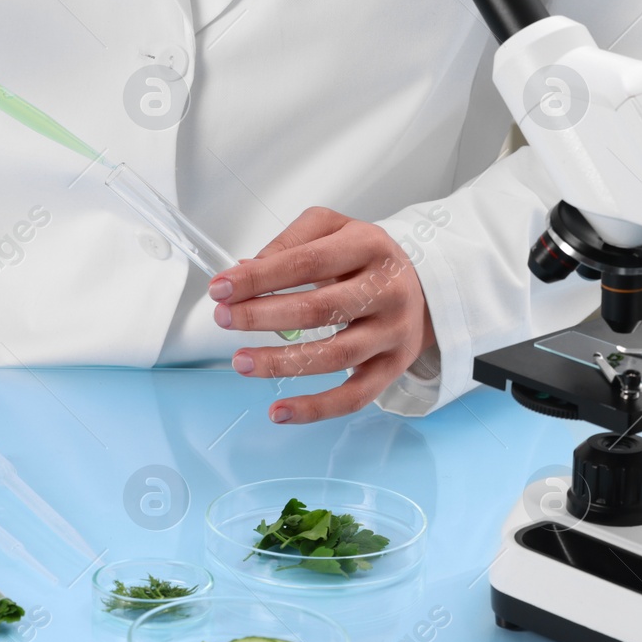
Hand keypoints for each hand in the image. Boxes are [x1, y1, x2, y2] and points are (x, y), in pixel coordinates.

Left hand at [208, 207, 435, 423]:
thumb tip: (244, 271)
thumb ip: (288, 243)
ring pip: (335, 355)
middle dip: (262, 316)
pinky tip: (279, 412)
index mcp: (369, 246)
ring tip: (241, 361)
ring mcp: (394, 332)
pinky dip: (316, 409)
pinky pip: (355, 396)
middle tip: (223, 318)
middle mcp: (388, 290)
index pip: (306, 262)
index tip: (219, 289)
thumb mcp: (331, 229)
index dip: (259, 278)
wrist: (422, 285)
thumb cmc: (363, 258)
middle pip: (319, 309)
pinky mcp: (393, 368)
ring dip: (281, 362)